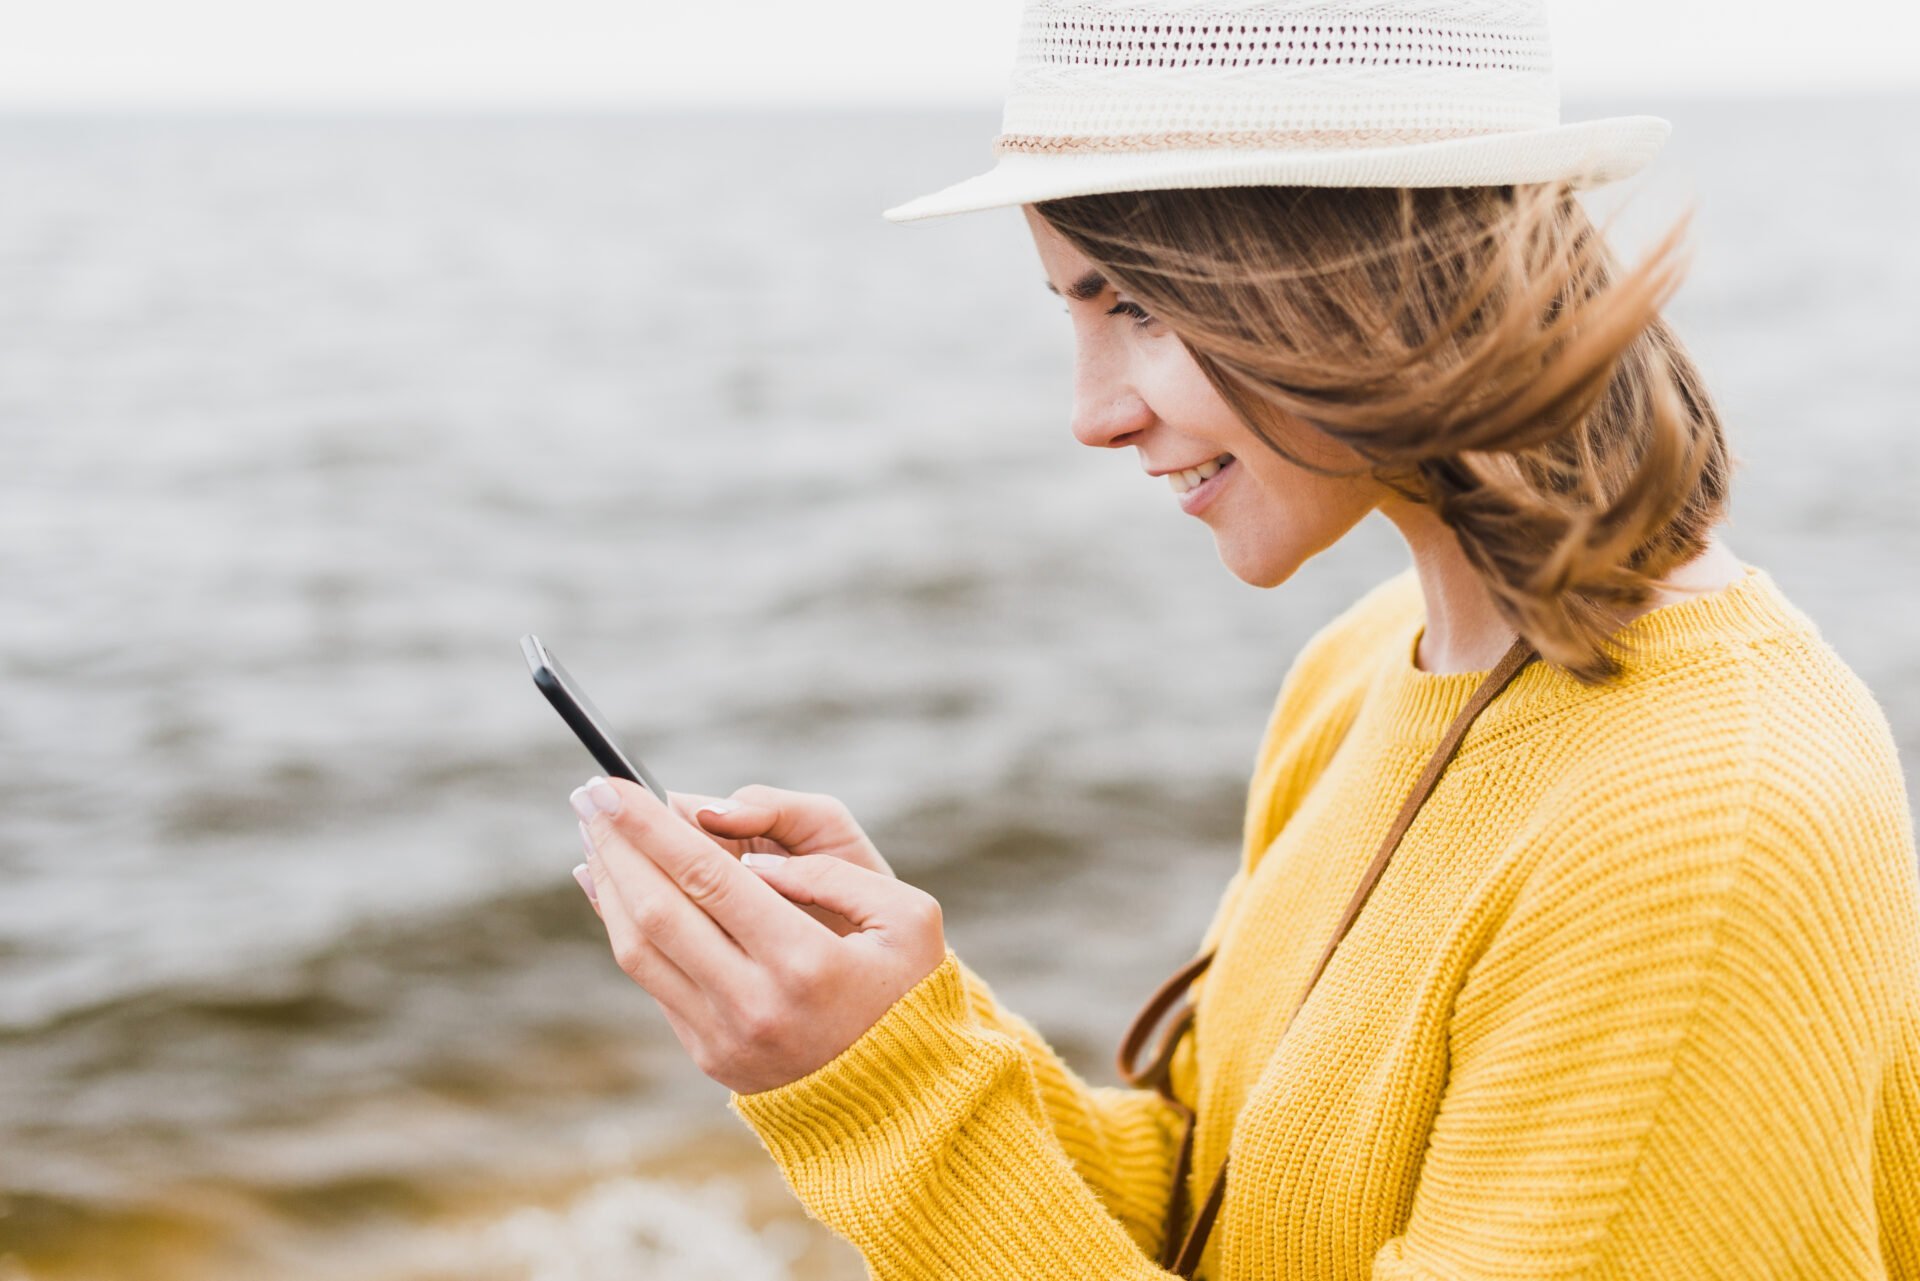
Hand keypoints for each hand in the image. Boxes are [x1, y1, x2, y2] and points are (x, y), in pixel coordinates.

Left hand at [568, 776, 945, 1094]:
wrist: (907, 1095)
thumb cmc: (910, 988)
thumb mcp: (906, 916)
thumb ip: (829, 873)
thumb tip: (746, 861)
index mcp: (805, 963)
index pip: (706, 877)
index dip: (650, 826)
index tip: (610, 783)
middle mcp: (754, 1004)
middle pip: (657, 910)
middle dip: (616, 844)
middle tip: (588, 793)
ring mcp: (724, 1037)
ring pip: (639, 950)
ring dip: (609, 884)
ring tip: (594, 833)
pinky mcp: (708, 1055)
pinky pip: (652, 979)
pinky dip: (623, 926)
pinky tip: (615, 887)